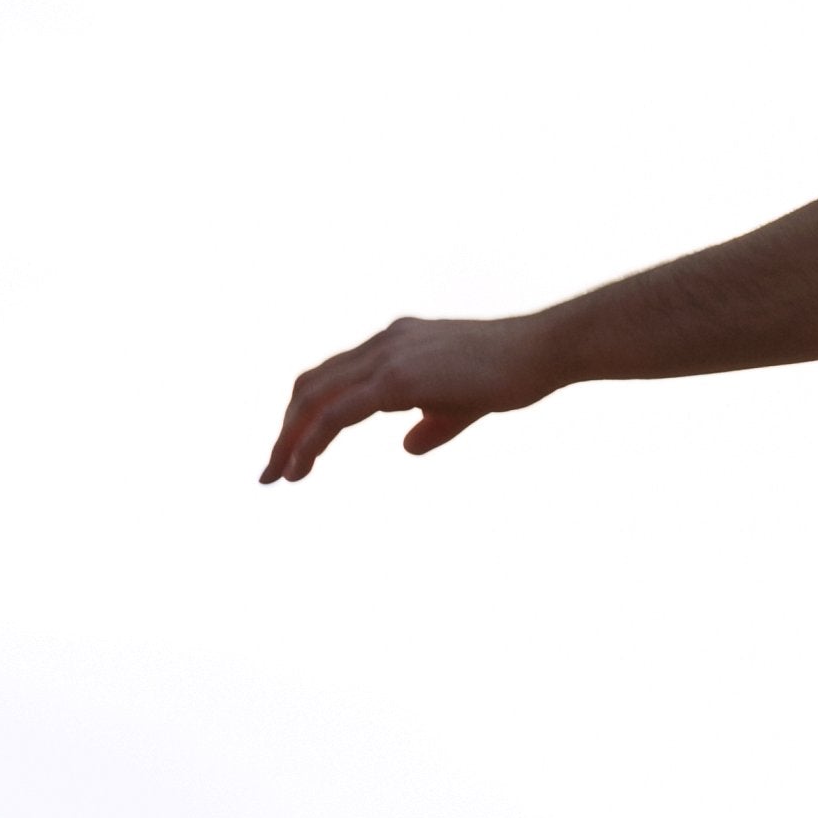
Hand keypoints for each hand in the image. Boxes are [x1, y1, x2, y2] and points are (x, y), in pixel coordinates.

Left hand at [260, 315, 559, 482]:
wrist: (546, 350)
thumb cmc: (514, 373)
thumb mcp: (462, 403)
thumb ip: (430, 422)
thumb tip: (406, 447)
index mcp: (397, 342)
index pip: (334, 375)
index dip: (307, 413)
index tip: (293, 451)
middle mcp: (385, 343)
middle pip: (312, 384)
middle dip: (286, 429)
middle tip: (271, 470)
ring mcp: (389, 356)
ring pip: (315, 398)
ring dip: (289, 439)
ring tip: (277, 475)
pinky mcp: (397, 378)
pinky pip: (336, 413)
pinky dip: (310, 441)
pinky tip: (301, 469)